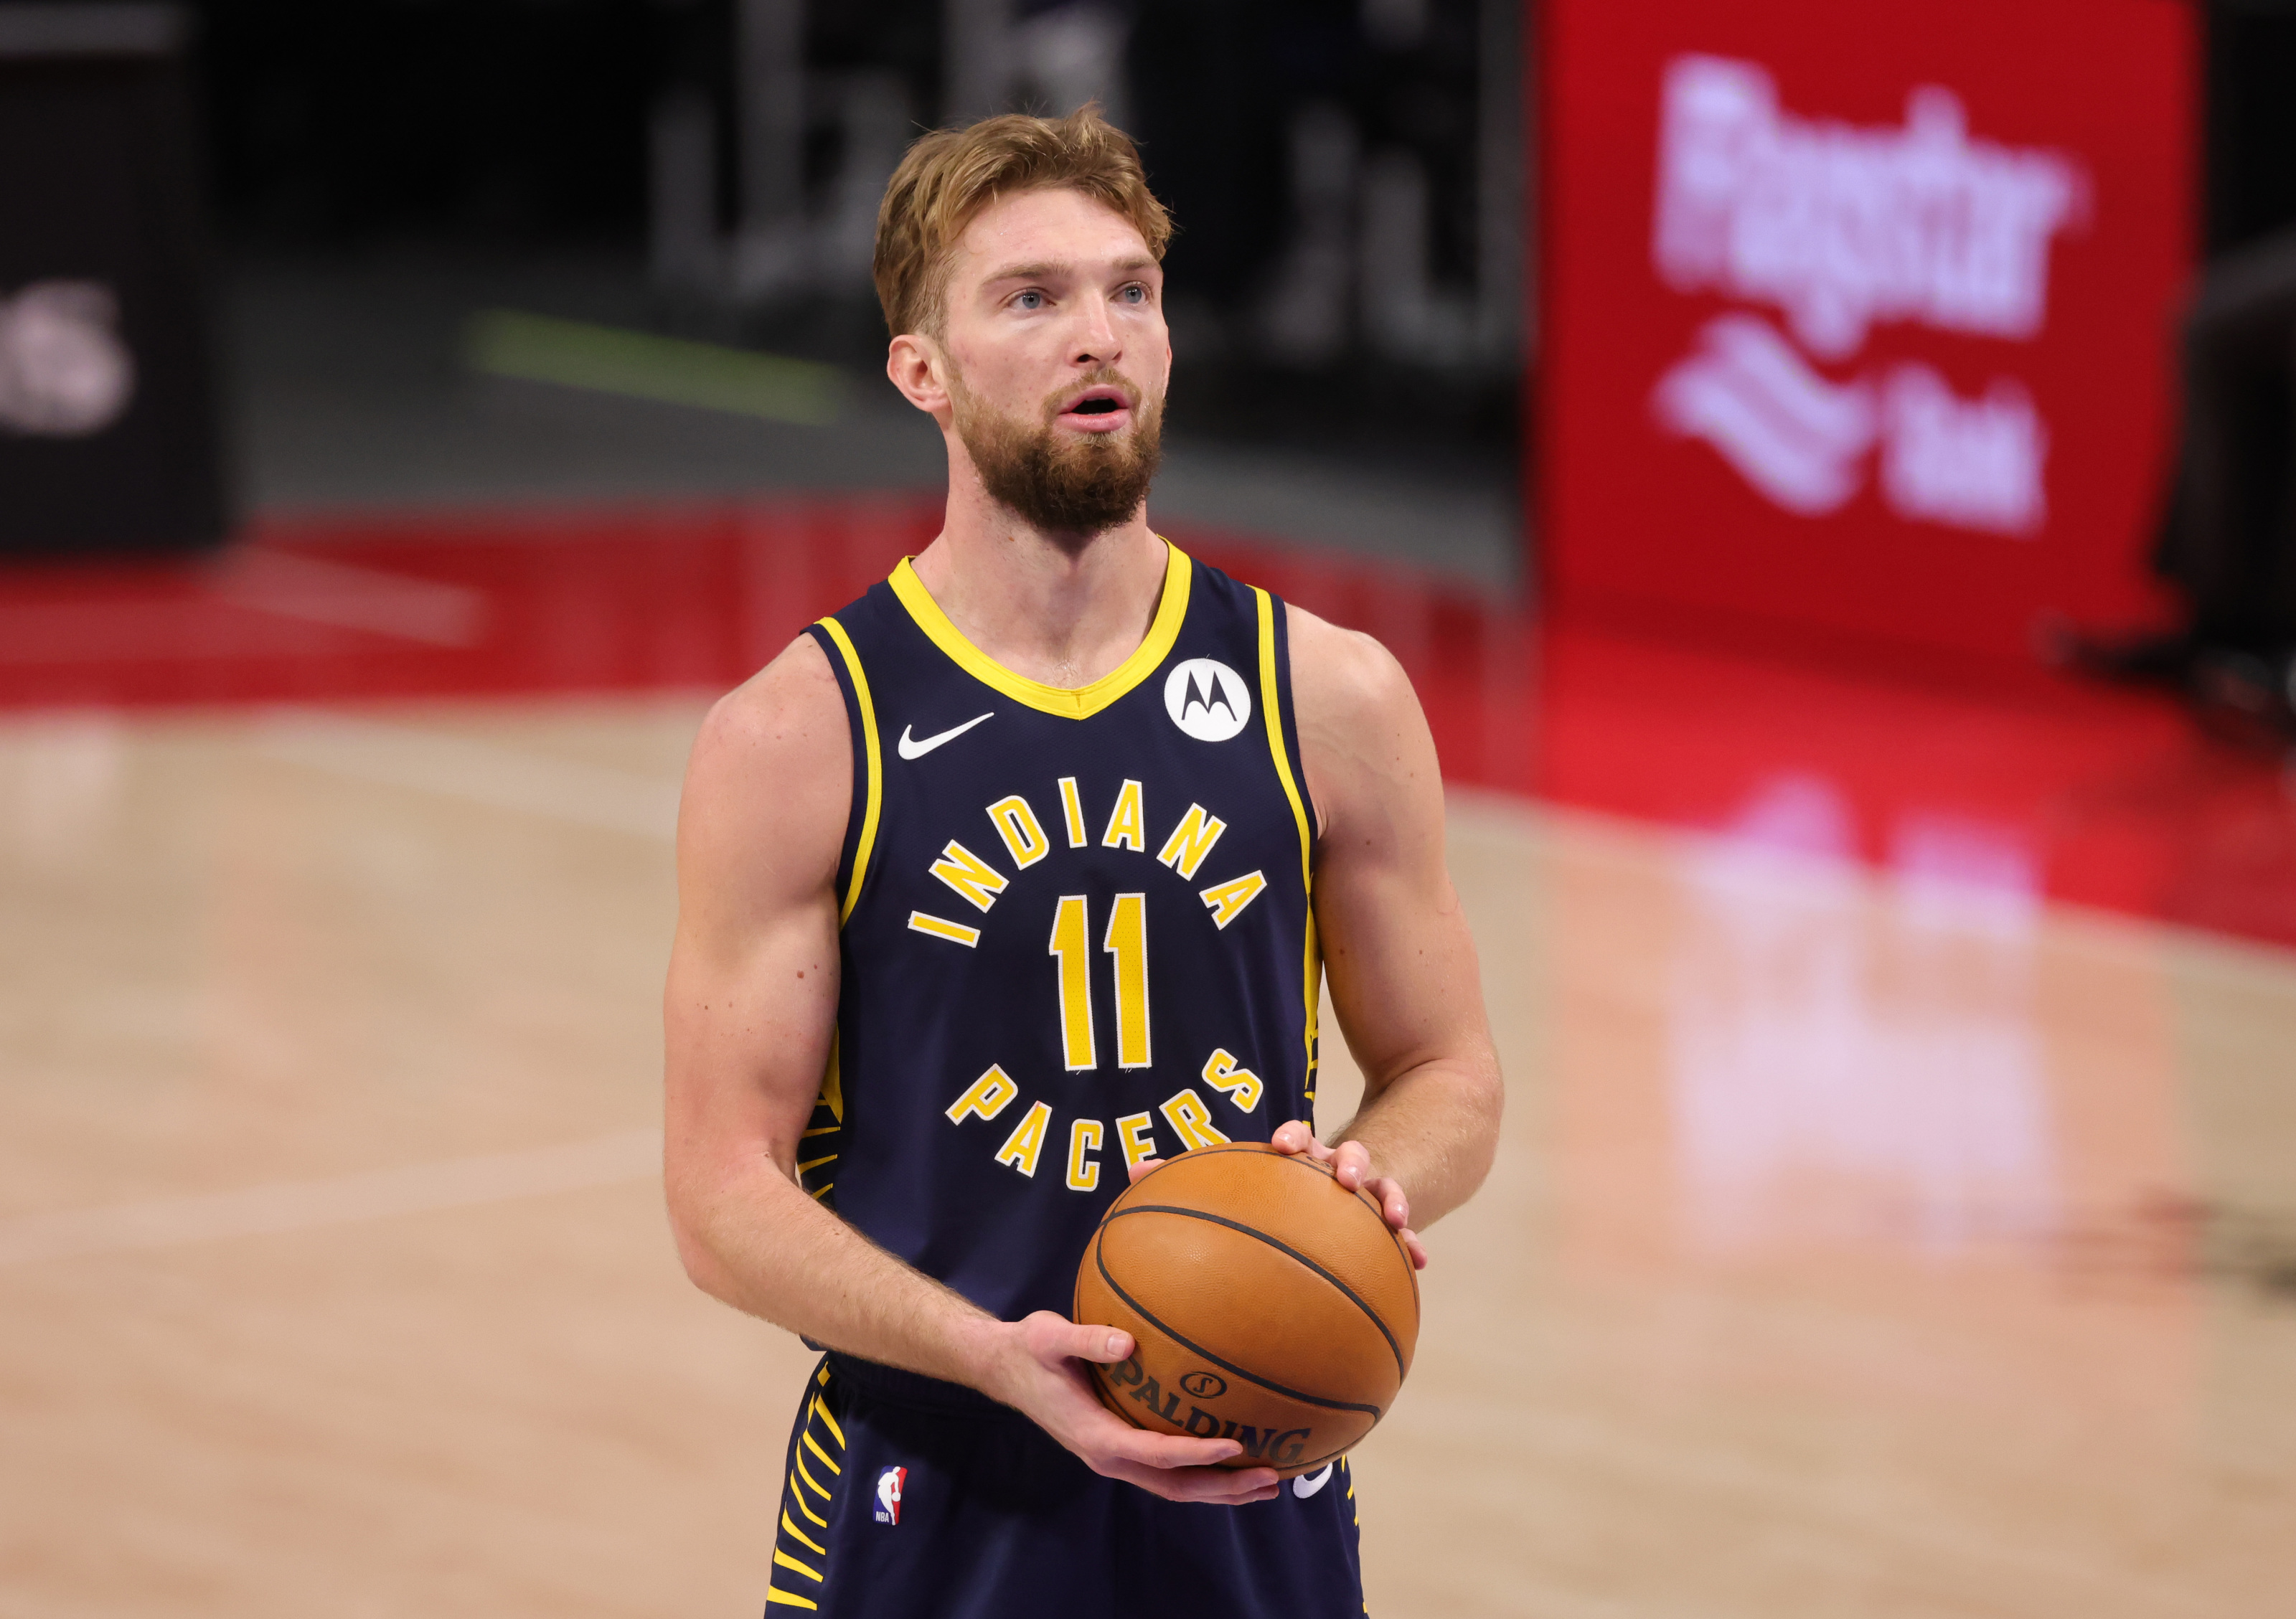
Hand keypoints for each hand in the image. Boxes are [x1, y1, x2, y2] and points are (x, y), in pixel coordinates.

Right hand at [977, 1312, 1282, 1504]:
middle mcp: (1107, 1456)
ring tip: (1267, 1484)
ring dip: (1220, 1488)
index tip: (1233, 1446)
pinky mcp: (1119, 1447)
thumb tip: (1127, 1344)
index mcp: (1095, 1435)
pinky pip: (1166, 1470)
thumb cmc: (1030, 1349)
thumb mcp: (1049, 1337)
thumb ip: (1087, 1340)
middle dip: (1223, 1487)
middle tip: (1271, 1479)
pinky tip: (1231, 1459)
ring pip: (1174, 1486)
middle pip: (1174, 1485)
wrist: (1005, 1368)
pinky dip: (1202, 1472)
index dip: (1194, 1454)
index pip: (1154, 1453)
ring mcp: (1114, 1456)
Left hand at [1125, 1125, 1427, 1268]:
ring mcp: (1368, 1192)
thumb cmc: (1279, 1190)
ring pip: (1382, 1189)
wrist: (1352, 1178)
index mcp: (1300, 1159)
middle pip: (1345, 1156)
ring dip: (1389, 1196)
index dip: (1293, 1138)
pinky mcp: (1390, 1219)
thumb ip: (1190, 1179)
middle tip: (1343, 1174)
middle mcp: (1334, 1170)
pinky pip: (1404, 1234)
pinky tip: (1418, 1262)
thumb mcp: (1245, 1182)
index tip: (1285, 1146)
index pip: (1297, 1139)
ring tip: (1394, 1215)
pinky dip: (1412, 1245)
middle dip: (1347, 1160)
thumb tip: (1131, 1173)